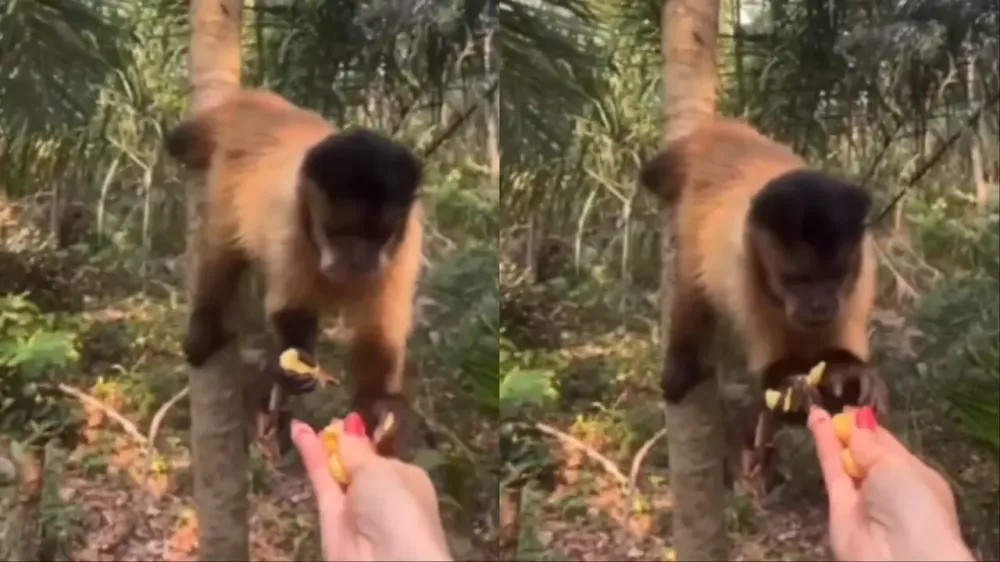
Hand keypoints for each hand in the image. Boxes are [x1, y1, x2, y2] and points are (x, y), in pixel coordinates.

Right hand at [290, 414, 451, 560]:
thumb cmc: (397, 506)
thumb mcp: (379, 470)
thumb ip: (357, 450)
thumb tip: (348, 427)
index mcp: (407, 480)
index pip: (383, 457)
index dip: (364, 441)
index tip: (348, 421)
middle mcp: (382, 495)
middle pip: (358, 464)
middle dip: (344, 443)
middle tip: (328, 420)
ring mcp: (355, 507)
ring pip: (337, 472)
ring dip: (324, 447)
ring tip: (310, 422)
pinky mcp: (330, 518)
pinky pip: (320, 481)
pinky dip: (310, 456)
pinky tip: (299, 429)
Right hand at [807, 406, 974, 561]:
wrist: (898, 555)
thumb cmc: (913, 503)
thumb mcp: (897, 465)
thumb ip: (870, 444)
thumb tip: (857, 421)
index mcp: (916, 475)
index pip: (890, 445)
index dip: (871, 426)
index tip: (855, 407)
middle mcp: (889, 487)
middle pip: (866, 452)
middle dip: (853, 430)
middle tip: (836, 405)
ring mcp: (863, 496)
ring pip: (845, 459)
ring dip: (834, 433)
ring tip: (820, 408)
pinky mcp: (838, 504)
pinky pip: (830, 468)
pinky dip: (823, 444)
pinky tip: (815, 420)